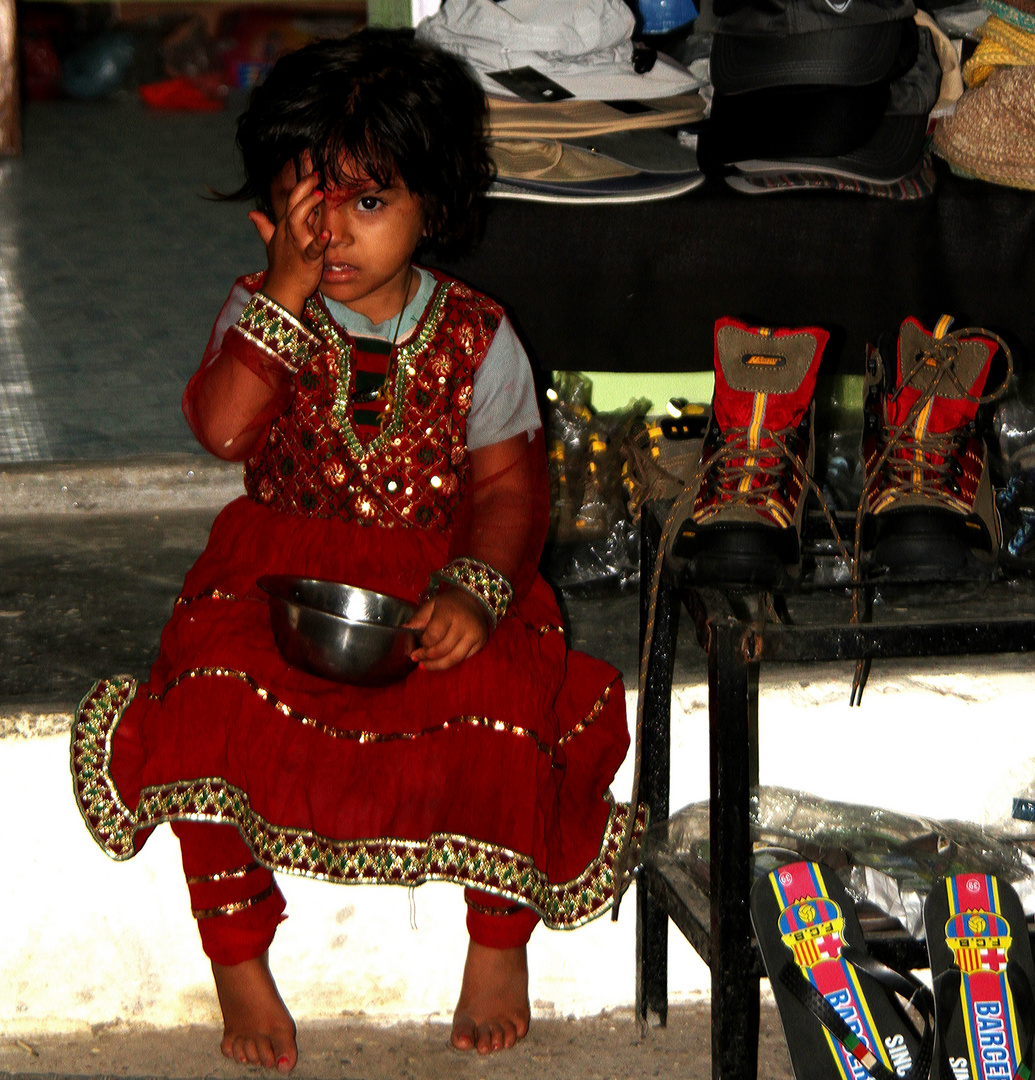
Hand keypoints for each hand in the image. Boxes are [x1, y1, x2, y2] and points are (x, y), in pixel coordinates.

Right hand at [248, 167, 328, 316]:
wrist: (282, 290)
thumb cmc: (281, 266)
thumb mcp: (271, 243)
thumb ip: (264, 227)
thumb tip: (252, 214)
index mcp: (284, 227)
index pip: (291, 201)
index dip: (301, 186)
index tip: (315, 175)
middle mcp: (289, 233)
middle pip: (292, 206)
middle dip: (303, 190)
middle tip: (317, 179)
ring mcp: (297, 245)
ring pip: (297, 221)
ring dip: (307, 208)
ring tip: (319, 195)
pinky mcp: (307, 260)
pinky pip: (312, 250)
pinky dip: (319, 242)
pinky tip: (327, 235)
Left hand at [407, 588, 490, 671]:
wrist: (475, 600)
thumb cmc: (450, 603)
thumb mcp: (431, 605)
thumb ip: (418, 618)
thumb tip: (404, 630)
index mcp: (449, 612)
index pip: (433, 636)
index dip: (423, 643)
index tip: (419, 643)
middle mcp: (463, 625)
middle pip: (442, 650)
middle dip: (426, 657)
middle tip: (417, 658)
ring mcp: (474, 635)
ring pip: (453, 659)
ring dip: (436, 665)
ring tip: (425, 665)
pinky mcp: (481, 643)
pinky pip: (463, 658)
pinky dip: (450, 662)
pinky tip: (441, 661)